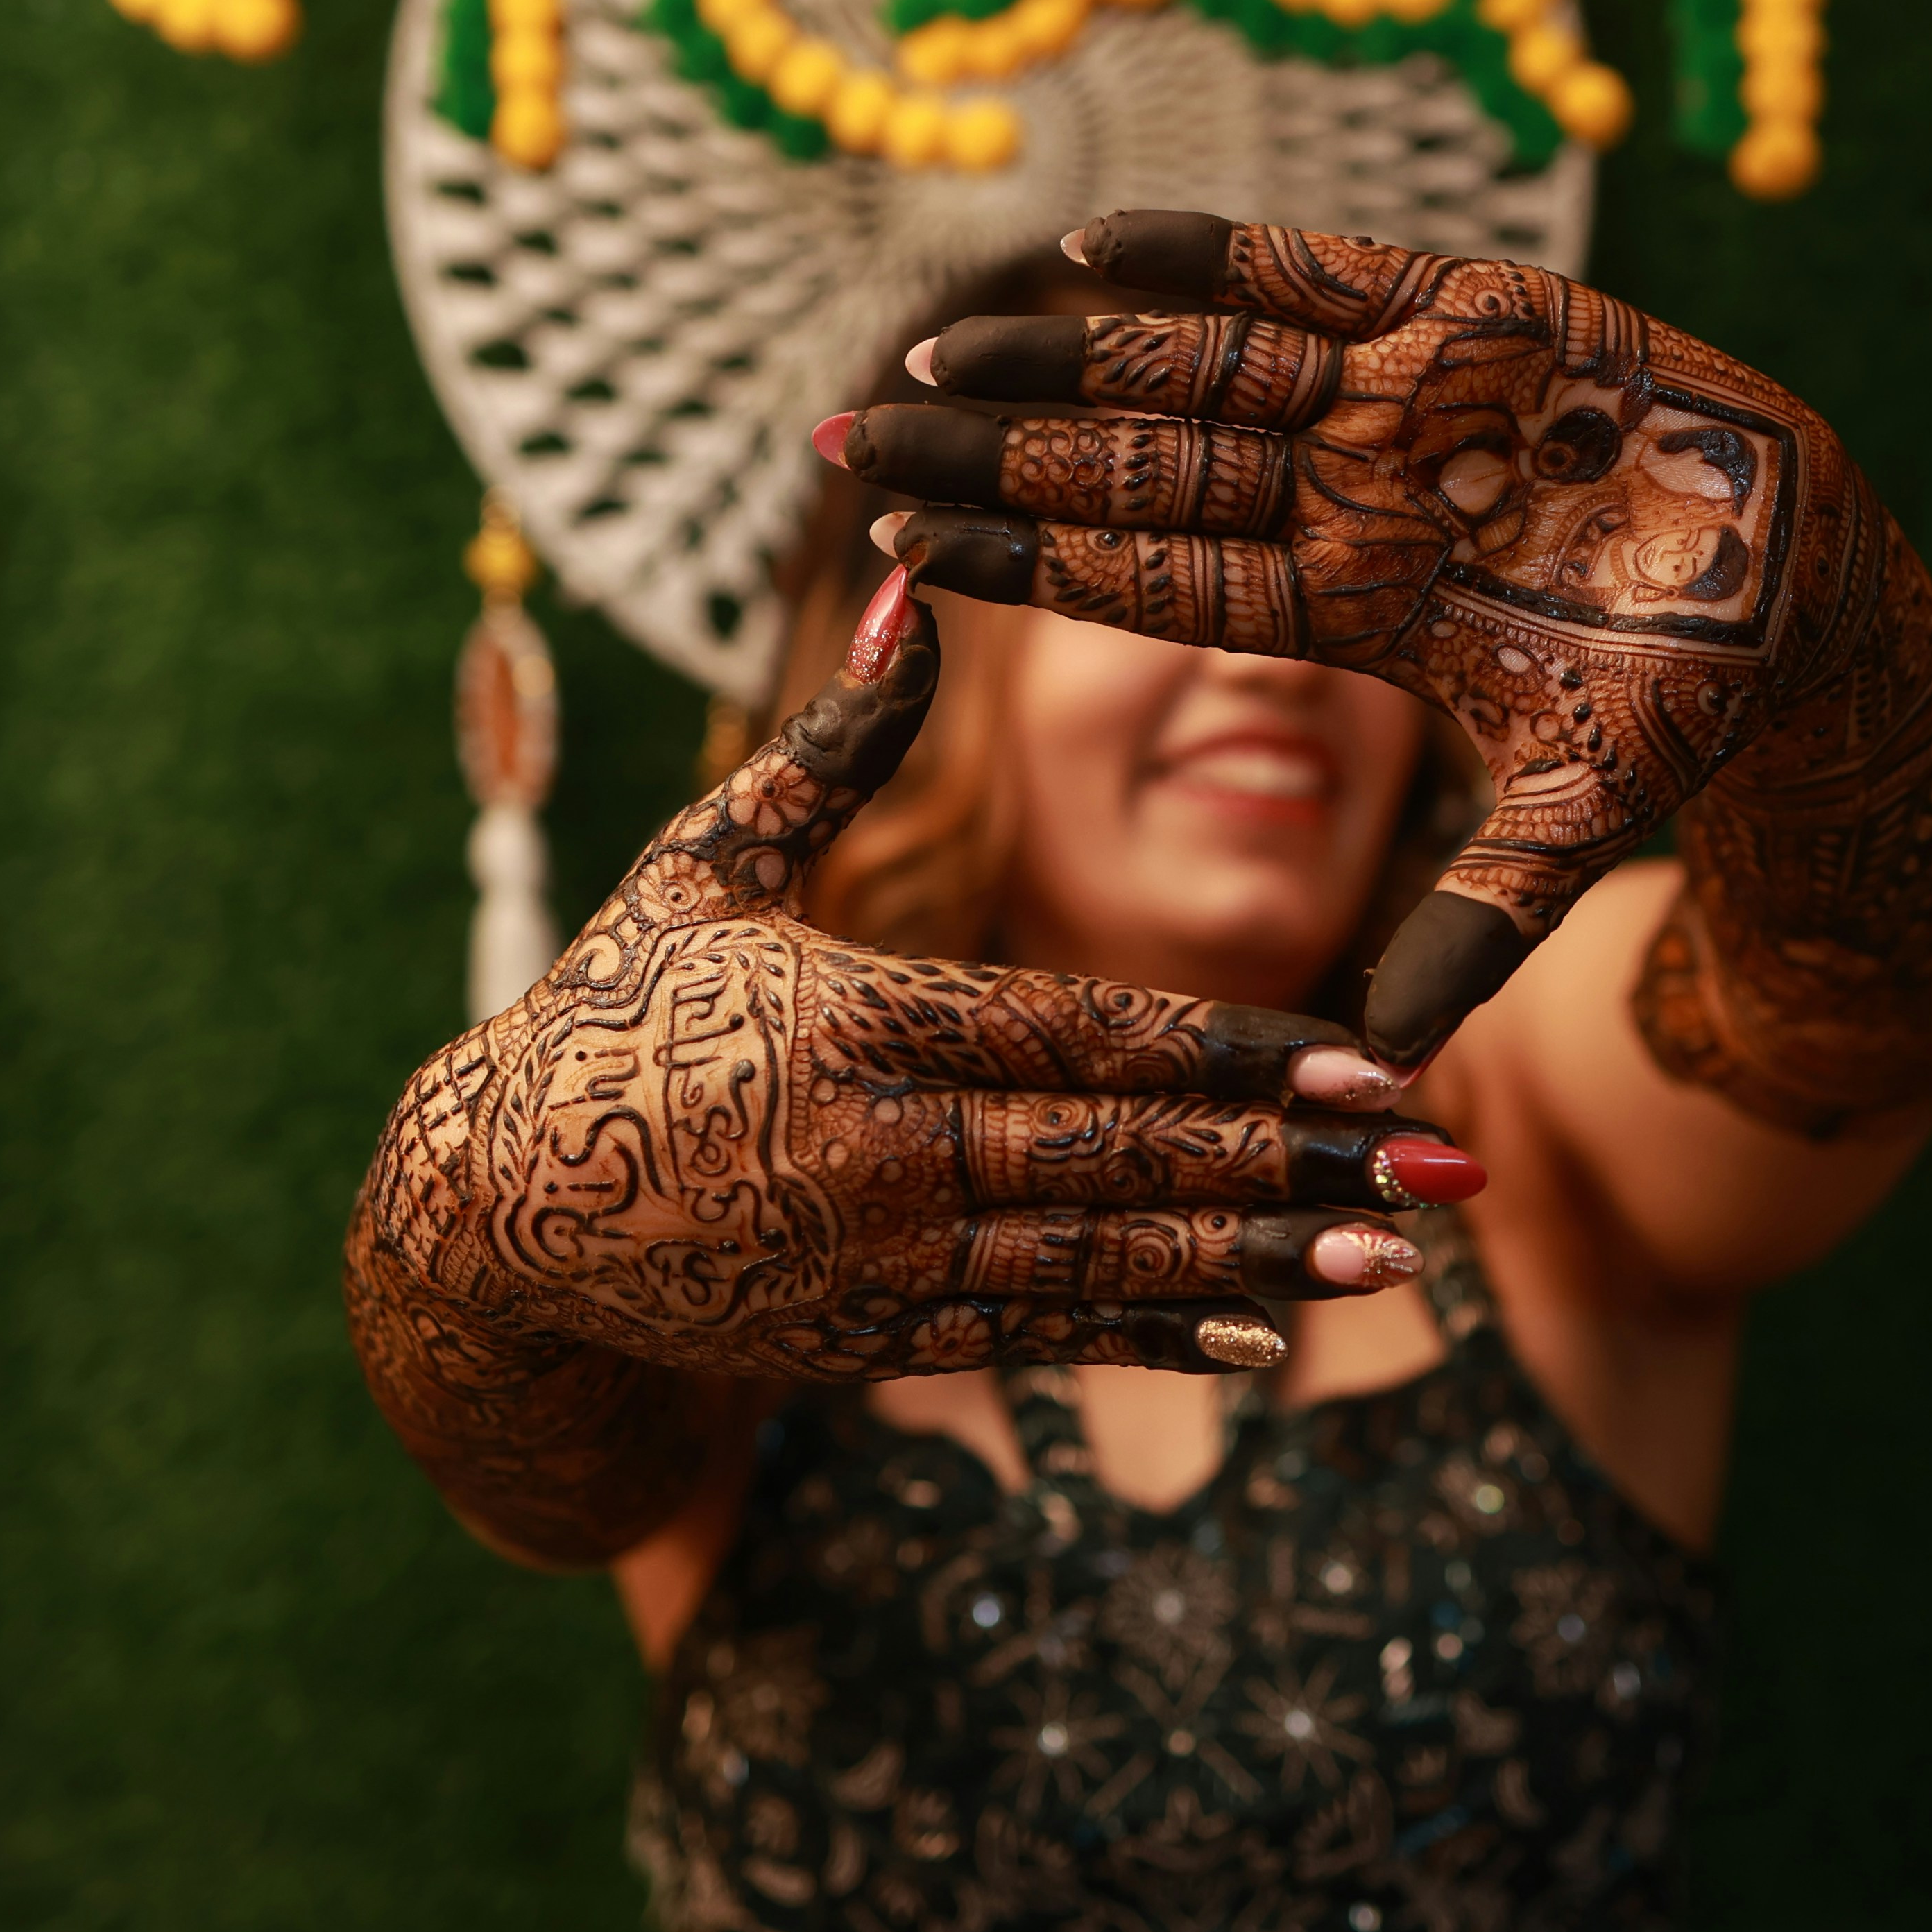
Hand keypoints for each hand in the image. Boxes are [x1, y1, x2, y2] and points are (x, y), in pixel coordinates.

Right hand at [356, 571, 1482, 1396]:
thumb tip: (906, 592)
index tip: (1371, 1063)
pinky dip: (1155, 1334)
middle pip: (1125, 1158)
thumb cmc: (609, 1007)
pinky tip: (1268, 1335)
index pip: (1084, 1038)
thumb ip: (828, 748)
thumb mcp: (703, 865)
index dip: (1237, 1058)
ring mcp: (872, 1262)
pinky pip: (1036, 1338)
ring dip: (1261, 1264)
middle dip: (1298, 1167)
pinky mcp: (863, 1339)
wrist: (484, 1215)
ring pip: (1102, 1263)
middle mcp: (877, 1153)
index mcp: (856, 1021)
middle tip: (1447, 1169)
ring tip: (1399, 1258)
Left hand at [833, 208, 1899, 1073]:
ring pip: (1193, 362)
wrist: (1817, 592)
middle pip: (1135, 467)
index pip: (1149, 584)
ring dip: (1062, 354)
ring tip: (930, 348)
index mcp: (1349, 604)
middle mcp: (1352, 494)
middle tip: (847, 436)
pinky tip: (1089, 246)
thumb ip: (1479, 920)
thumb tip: (1393, 1052)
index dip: (1028, 563)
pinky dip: (1211, 252)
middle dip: (995, 452)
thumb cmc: (1691, 708)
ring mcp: (1404, 397)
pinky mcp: (1476, 308)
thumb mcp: (1574, 821)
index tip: (902, 548)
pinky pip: (1315, 270)